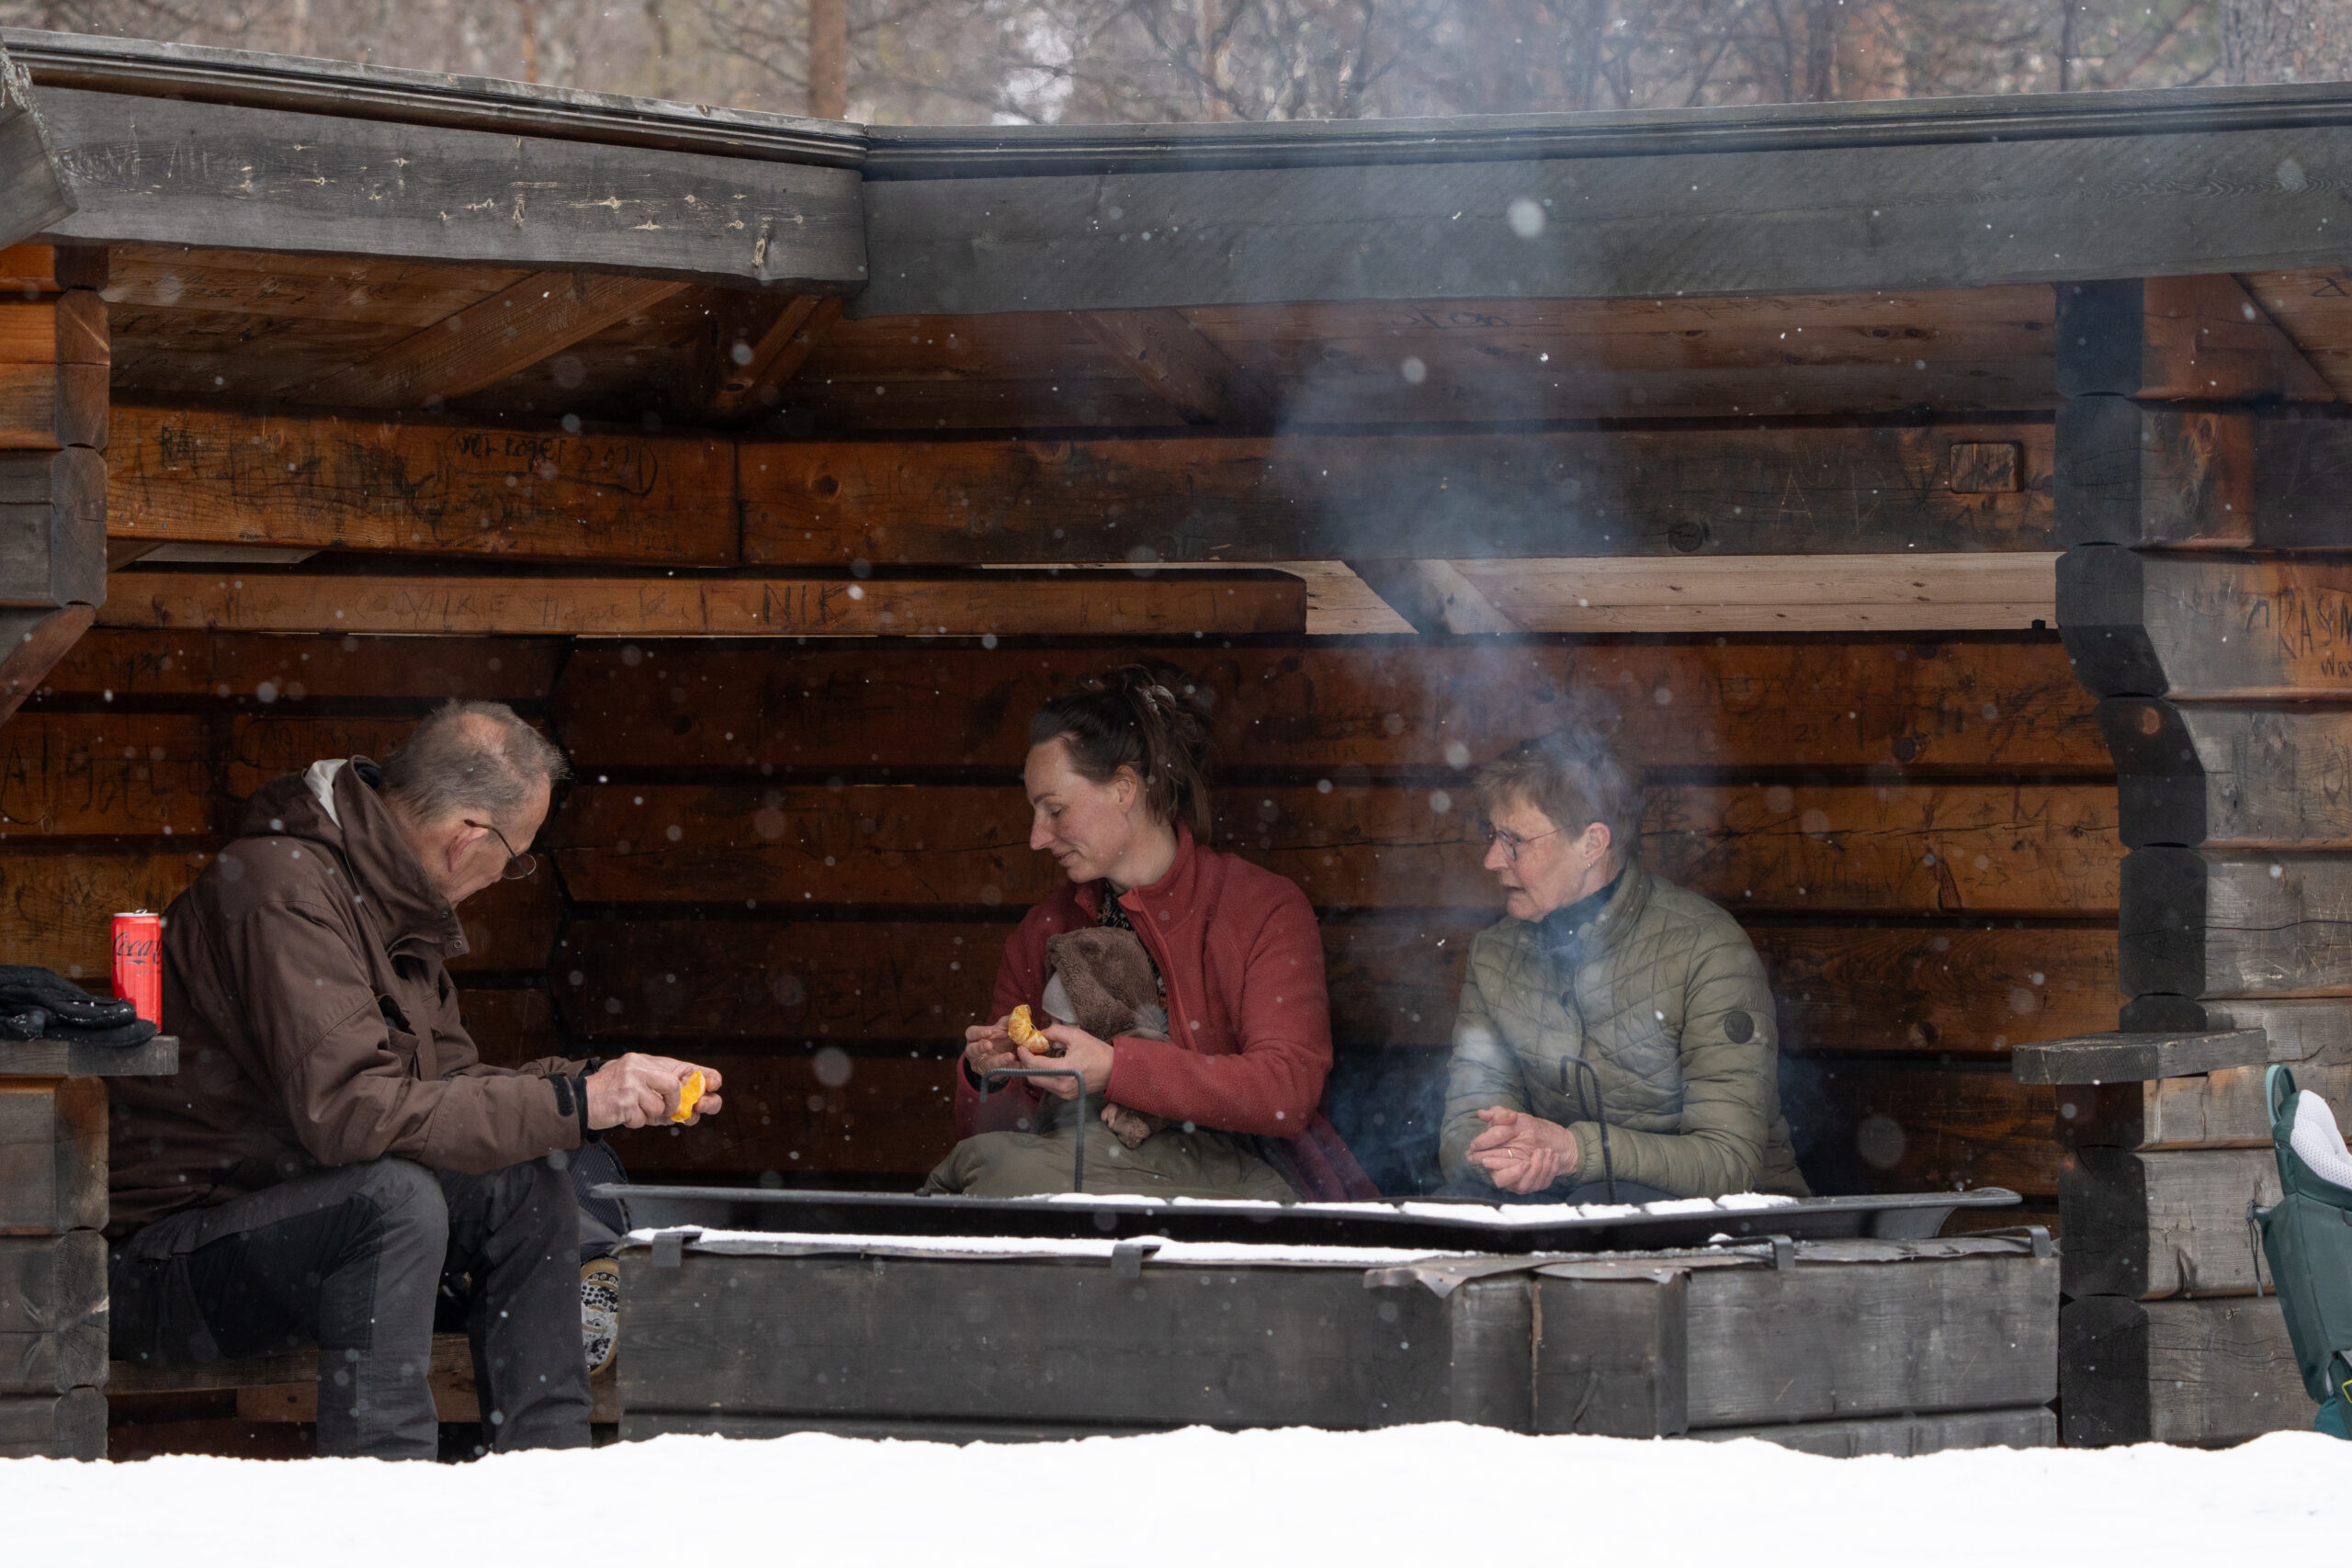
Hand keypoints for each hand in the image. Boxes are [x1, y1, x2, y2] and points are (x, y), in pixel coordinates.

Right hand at [586, 1053, 723, 1130]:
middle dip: (675, 1103)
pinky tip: (622, 1114)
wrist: (577, 1101)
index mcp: (644, 1061)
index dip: (702, 1078)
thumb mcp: (635, 1082)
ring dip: (648, 1116)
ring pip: (659, 1107)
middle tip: (669, 1111)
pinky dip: (635, 1122)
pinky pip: (642, 1119)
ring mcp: (630, 1084)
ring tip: (632, 1110)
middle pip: (673, 1086)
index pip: (680, 1068)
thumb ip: (659, 1089)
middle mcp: (638, 1067)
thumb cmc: (609, 1095)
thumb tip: (691, 1107)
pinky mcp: (623, 1101)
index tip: (714, 1086)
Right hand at [963, 1018, 1020, 1080]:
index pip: (971, 1033)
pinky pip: (997, 1072)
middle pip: (971, 1050)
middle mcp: (973, 1052)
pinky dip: (1008, 1068)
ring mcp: (980, 1064)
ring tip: (1010, 1056)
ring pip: (985, 1064)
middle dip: (980, 1047)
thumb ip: (1009, 1022)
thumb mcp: (1001, 1030)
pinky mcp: (989, 1074)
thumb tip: (1023, 1012)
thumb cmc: (997, 1041)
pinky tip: (1017, 1064)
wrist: (999, 1059)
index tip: (990, 1031)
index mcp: (974, 1038)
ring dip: (997, 1060)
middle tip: (990, 1045)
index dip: (979, 1032)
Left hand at [1026, 1022, 1113, 1099]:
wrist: (1113, 1070)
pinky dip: (1044, 1076)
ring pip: (1039, 1083)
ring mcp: (1064, 1093)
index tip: (1021, 1046)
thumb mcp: (1076, 1036)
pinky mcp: (1066, 1096)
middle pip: (1032, 1077)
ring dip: (1035, 1070)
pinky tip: (1048, 1065)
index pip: (1035, 1065)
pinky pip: (1048, 1086)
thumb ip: (1055, 1032)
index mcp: (1064, 1070)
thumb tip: (1041, 1033)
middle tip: (1027, 1051)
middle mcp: (1061, 1085)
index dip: (1024, 1055)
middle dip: (1026, 1064)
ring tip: (1038, 1057)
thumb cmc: (1097, 1052)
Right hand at [1464, 1106, 1578, 1195]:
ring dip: (1536, 1168)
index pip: (1479, 1158)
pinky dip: (1548, 1169)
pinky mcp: (1532, 1185)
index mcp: (1492, 1152)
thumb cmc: (1533, 1129)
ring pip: (1521, 1185)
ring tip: (1545, 1151)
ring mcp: (1517, 1180)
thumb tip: (1482, 1113)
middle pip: (1499, 1180)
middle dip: (1512, 1174)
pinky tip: (1553, 1156)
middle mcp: (1502, 1169)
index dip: (1487, 1157)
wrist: (1558, 1141)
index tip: (1499, 1152)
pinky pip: (1538, 1184)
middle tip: (1525, 1163)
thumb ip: (1500, 1116)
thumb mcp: (1517, 1119)